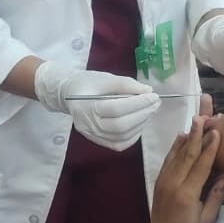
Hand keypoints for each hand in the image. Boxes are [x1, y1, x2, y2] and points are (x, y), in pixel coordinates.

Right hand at [34, 62, 158, 150]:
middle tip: (156, 103)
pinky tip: (140, 124)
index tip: (153, 95)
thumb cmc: (86, 83)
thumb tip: (148, 91)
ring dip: (141, 124)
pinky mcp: (97, 141)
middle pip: (120, 126)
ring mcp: (92, 136)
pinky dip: (133, 136)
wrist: (67, 94)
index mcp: (86, 106)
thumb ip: (125, 84)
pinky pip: (118, 144)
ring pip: (121, 137)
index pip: (116, 108)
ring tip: (150, 111)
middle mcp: (88, 125)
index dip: (137, 103)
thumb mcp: (104, 78)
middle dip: (142, 114)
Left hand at [147, 116, 223, 222]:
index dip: (209, 148)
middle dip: (196, 134)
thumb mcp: (206, 219)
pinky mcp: (160, 180)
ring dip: (187, 136)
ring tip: (195, 119)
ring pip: (177, 153)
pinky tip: (181, 136)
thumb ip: (216, 197)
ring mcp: (164, 180)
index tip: (217, 132)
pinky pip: (169, 159)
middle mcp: (173, 183)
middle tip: (203, 116)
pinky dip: (175, 146)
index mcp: (187, 194)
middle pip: (187, 154)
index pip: (200, 166)